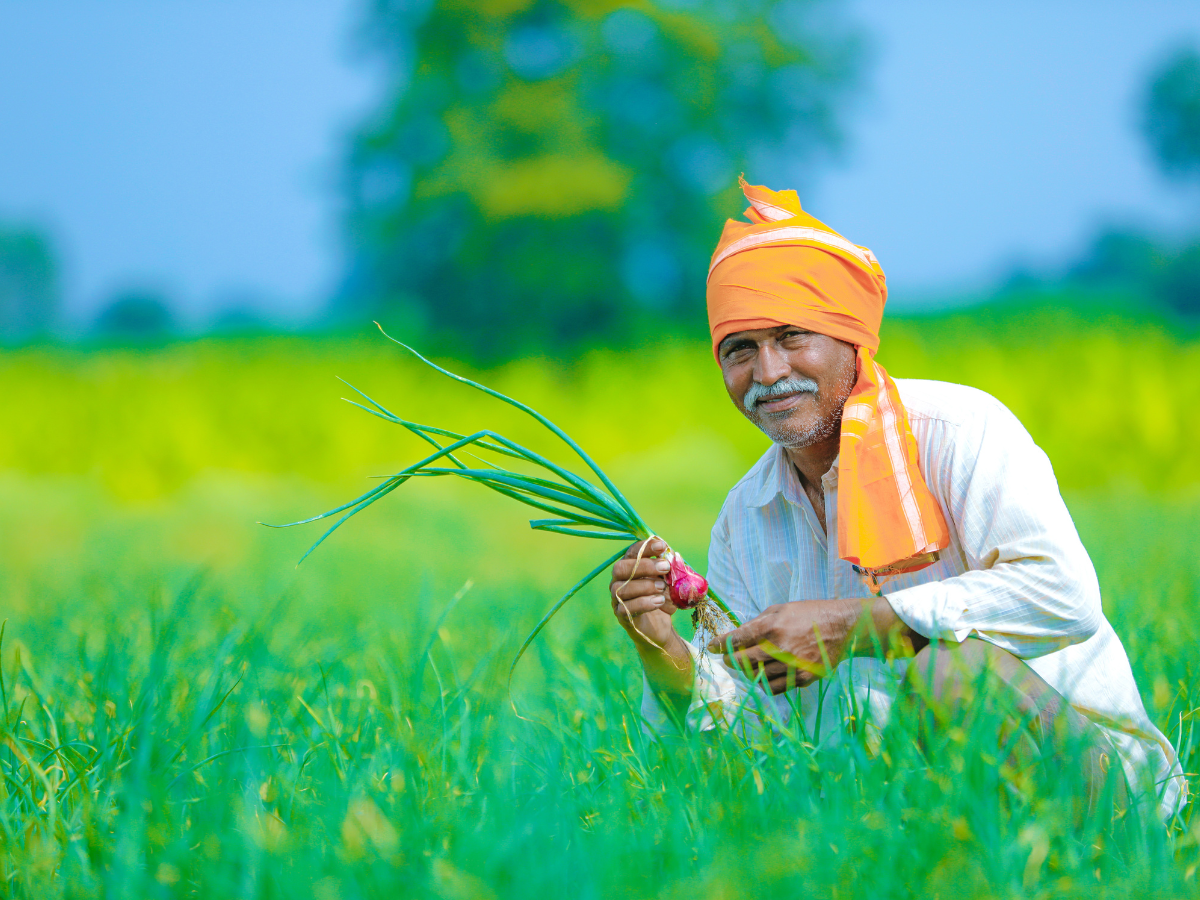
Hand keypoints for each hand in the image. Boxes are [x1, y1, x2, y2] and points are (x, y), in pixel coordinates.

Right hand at [609, 538, 678, 648]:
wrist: (659, 627)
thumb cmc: (662, 598)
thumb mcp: (668, 582)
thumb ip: (669, 570)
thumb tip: (673, 556)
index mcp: (629, 568)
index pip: (631, 553)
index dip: (645, 547)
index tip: (662, 545)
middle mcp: (618, 581)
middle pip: (620, 568)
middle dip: (644, 566)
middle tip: (665, 567)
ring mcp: (617, 599)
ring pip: (621, 588)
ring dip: (645, 585)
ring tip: (662, 587)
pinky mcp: (622, 616)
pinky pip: (626, 608)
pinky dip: (644, 603)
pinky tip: (659, 601)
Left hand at [706, 599, 865, 693]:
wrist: (842, 627)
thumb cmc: (809, 614)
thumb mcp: (781, 609)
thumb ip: (758, 623)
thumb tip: (738, 635)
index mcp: (772, 627)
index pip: (737, 639)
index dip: (721, 644)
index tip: (712, 647)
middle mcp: (780, 648)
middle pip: (743, 661)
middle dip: (730, 661)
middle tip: (727, 659)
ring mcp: (792, 666)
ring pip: (758, 678)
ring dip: (747, 673)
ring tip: (746, 667)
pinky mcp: (803, 678)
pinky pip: (776, 688)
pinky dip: (765, 684)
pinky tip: (763, 676)